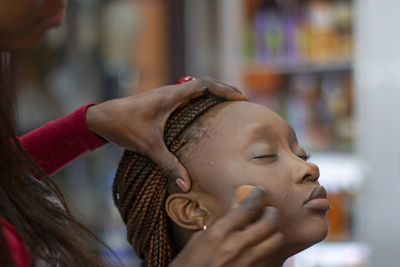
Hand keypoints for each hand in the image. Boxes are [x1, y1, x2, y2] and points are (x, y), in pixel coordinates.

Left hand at [85, 77, 245, 190]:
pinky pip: (187, 96)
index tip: (241, 100)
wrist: (101, 117)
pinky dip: (200, 100)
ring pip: (195, 88)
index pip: (205, 85)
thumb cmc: (124, 126)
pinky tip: (202, 112)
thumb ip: (168, 165)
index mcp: (172, 96)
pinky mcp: (161, 102)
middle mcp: (171, 91)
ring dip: (212, 93)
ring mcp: (166, 95)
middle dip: (223, 91)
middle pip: (204, 84)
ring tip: (227, 105)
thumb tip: (186, 185)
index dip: (225, 91)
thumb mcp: (149, 146)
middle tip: (240, 102)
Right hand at [169, 187, 283, 266]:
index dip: (258, 196)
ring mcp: (247, 263)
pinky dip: (269, 249)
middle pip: (269, 223)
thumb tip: (237, 205)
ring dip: (274, 231)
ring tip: (267, 228)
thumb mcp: (199, 238)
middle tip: (267, 210)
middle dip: (272, 212)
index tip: (260, 191)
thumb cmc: (188, 264)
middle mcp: (236, 247)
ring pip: (276, 241)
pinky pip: (270, 258)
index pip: (248, 208)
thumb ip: (222, 222)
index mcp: (219, 233)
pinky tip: (261, 246)